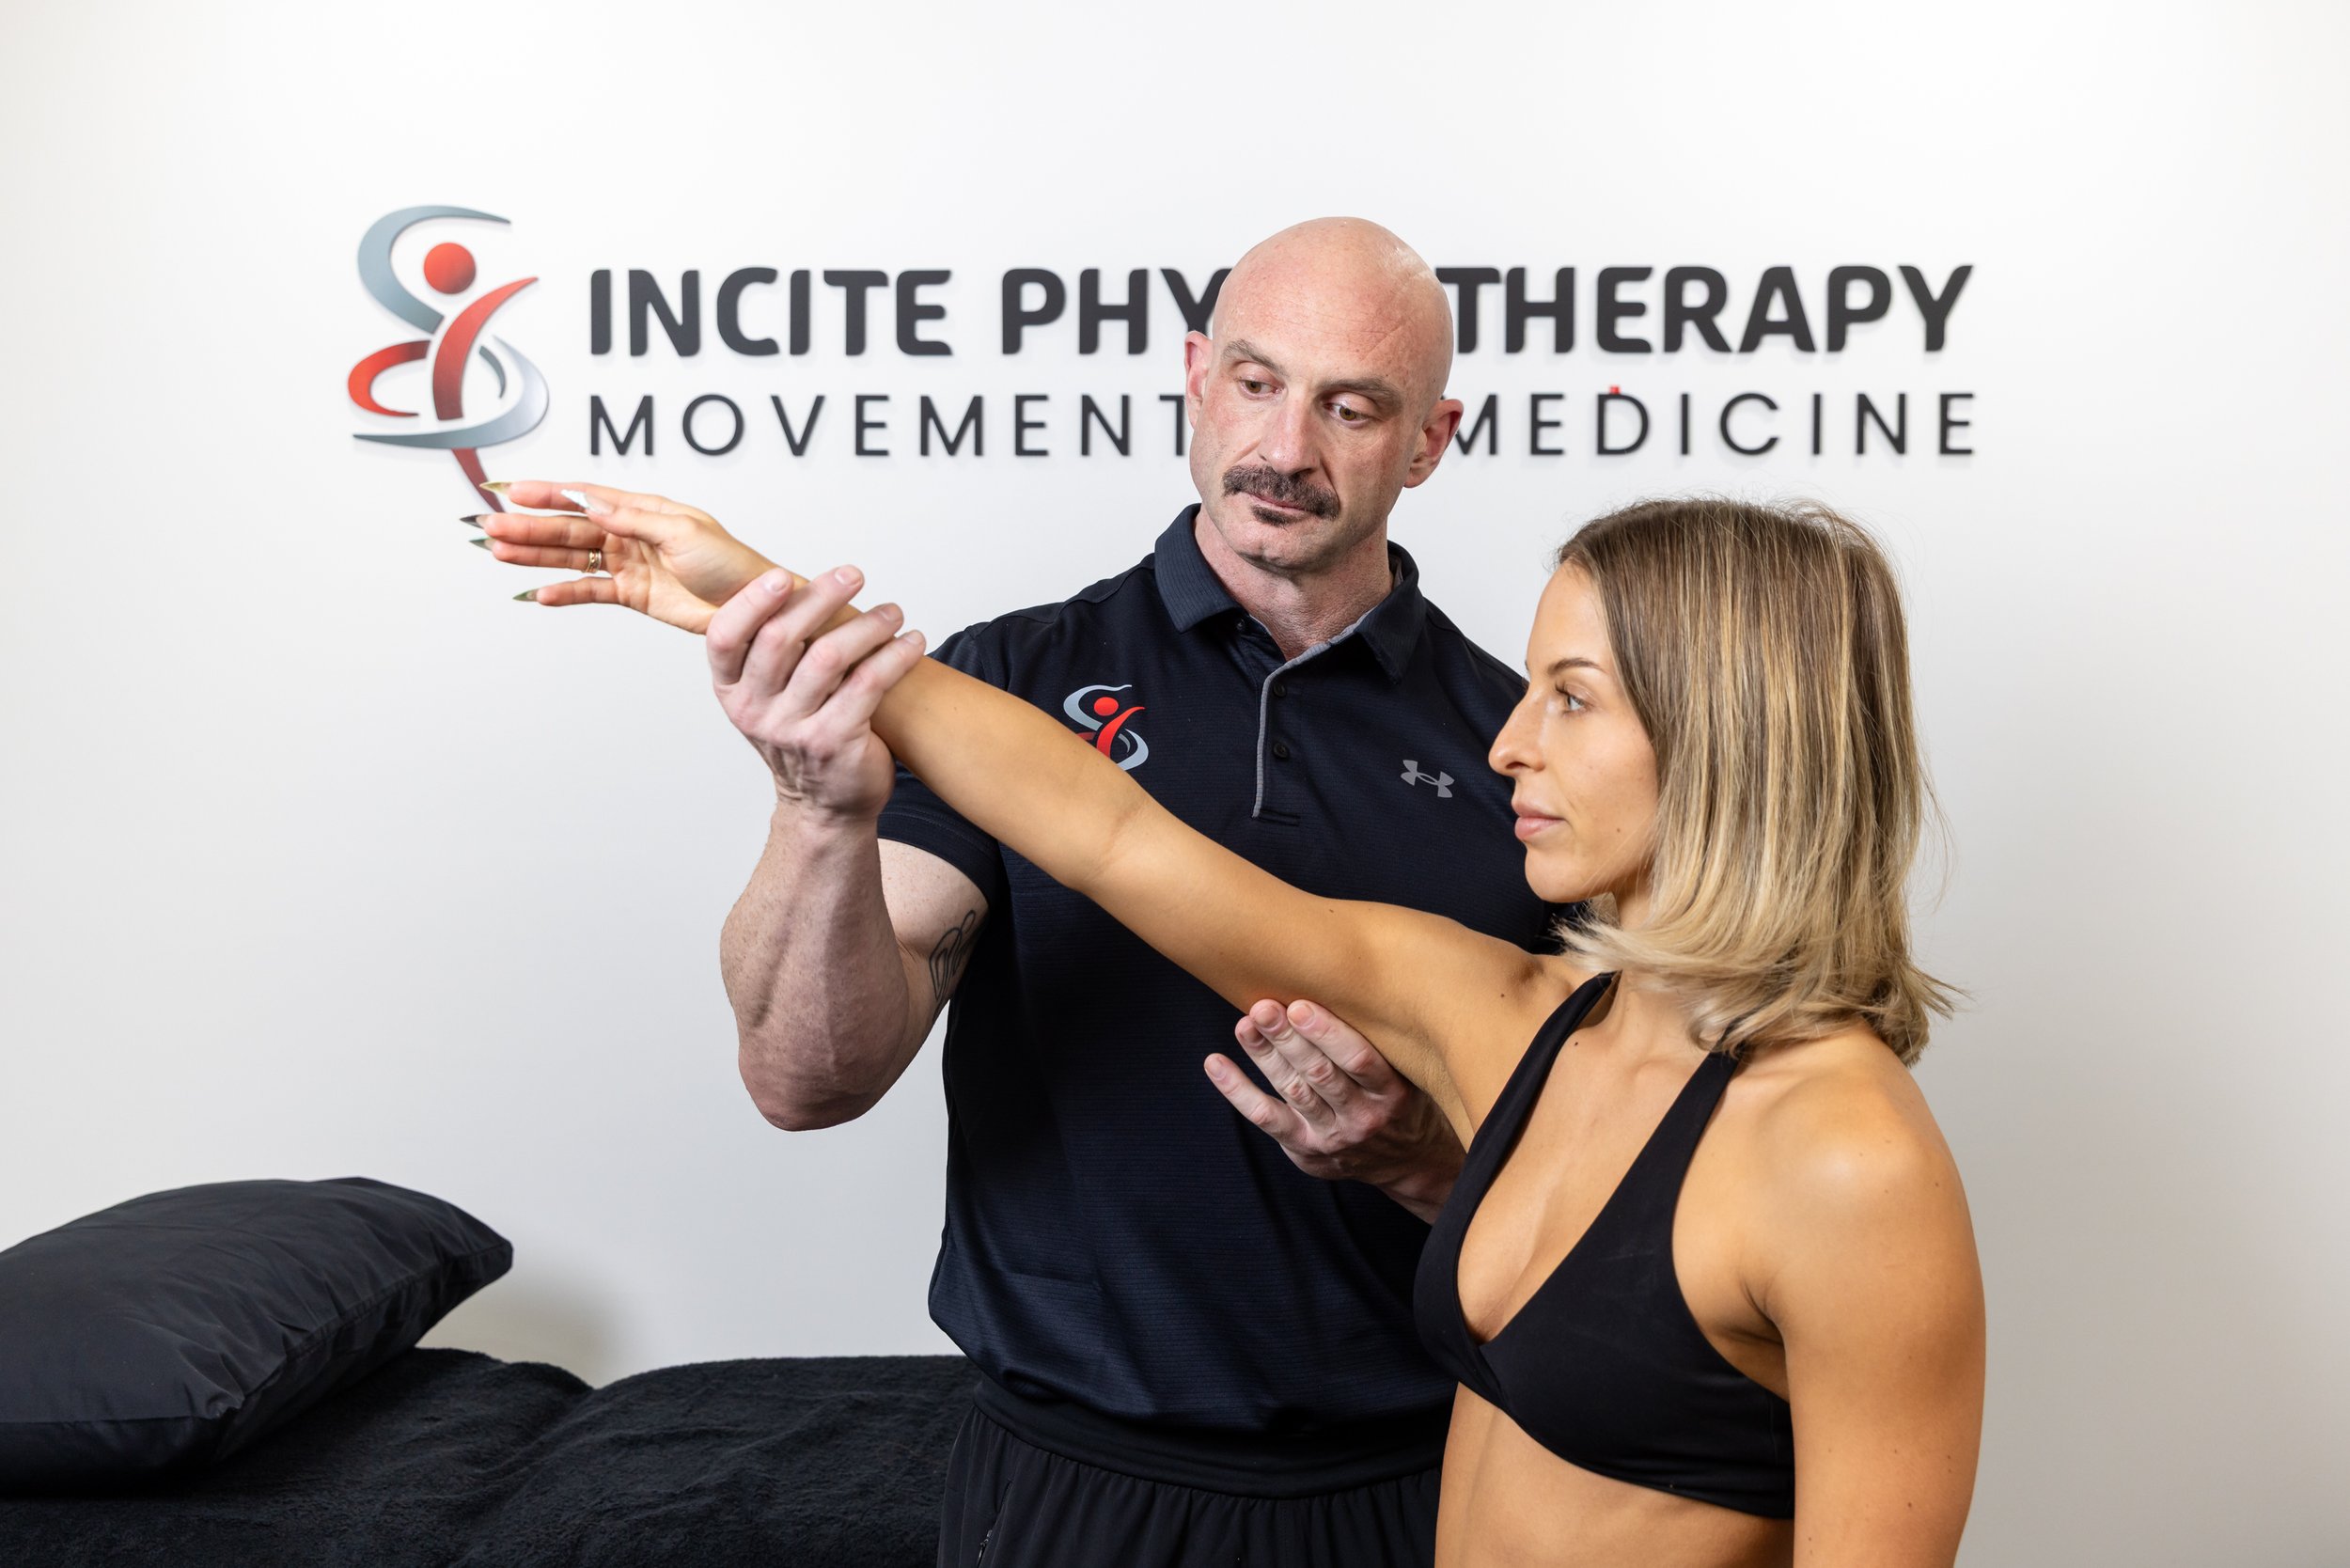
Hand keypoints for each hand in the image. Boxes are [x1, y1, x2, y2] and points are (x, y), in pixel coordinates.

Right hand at [480, 480, 775, 633]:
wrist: (755, 607)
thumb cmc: (732, 563)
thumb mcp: (685, 534)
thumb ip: (635, 520)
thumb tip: (593, 504)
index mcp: (644, 509)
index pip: (586, 496)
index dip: (548, 492)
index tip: (510, 489)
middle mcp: (630, 533)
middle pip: (570, 527)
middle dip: (529, 526)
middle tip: (489, 527)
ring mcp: (628, 563)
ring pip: (572, 556)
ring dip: (535, 555)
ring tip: (499, 552)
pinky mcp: (632, 594)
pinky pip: (590, 590)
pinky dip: (564, 592)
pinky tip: (537, 593)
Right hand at [704, 564, 927, 821]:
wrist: (824, 806)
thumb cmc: (801, 735)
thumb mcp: (769, 697)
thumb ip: (774, 650)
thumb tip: (800, 582)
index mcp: (731, 691)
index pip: (725, 638)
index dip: (750, 602)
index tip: (782, 575)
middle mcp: (755, 710)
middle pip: (781, 638)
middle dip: (821, 597)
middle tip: (853, 575)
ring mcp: (793, 729)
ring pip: (829, 656)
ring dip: (867, 624)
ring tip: (894, 611)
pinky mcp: (835, 741)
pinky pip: (869, 683)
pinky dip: (895, 655)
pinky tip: (912, 641)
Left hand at [1206, 998, 1463, 1222]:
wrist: (1411, 1160)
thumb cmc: (1401, 1096)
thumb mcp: (1408, 1072)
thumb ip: (1378, 1041)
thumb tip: (1334, 982)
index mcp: (1392, 1092)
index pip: (1359, 1060)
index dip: (1328, 1032)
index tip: (1302, 1004)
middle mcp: (1363, 1117)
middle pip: (1319, 1074)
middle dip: (1288, 1038)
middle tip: (1263, 1007)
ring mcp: (1333, 1136)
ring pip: (1292, 1091)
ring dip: (1263, 1055)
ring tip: (1245, 1024)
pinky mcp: (1306, 1149)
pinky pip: (1267, 1118)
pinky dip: (1238, 1090)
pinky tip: (1215, 1063)